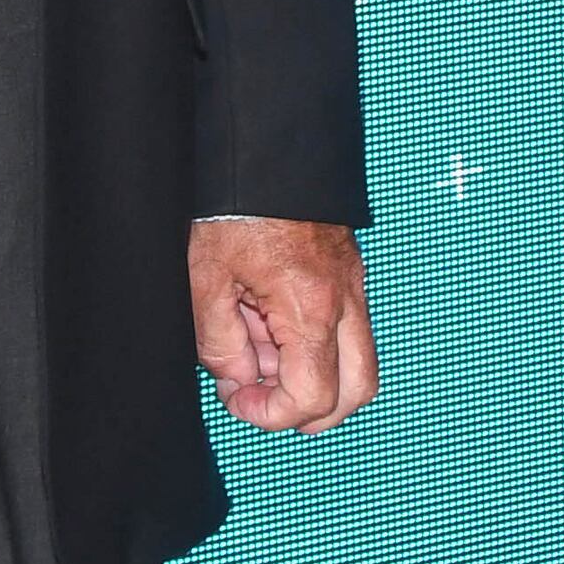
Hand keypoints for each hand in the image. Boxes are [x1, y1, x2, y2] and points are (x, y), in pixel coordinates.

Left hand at [188, 218, 376, 434]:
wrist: (260, 148)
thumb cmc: (232, 205)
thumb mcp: (205, 281)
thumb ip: (220, 344)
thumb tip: (239, 378)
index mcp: (310, 307)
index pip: (313, 398)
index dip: (272, 415)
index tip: (238, 398)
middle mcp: (345, 299)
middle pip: (356, 391)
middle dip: (311, 411)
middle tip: (263, 397)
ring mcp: (353, 283)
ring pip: (358, 361)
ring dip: (313, 374)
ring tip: (258, 347)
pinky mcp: (348, 269)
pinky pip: (348, 327)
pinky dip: (315, 342)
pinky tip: (268, 320)